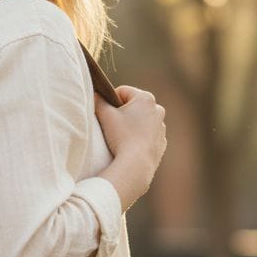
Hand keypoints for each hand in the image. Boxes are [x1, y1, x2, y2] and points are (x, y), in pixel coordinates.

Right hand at [94, 85, 166, 211]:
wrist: (136, 164)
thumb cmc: (121, 136)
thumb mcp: (105, 115)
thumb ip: (98, 101)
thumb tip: (96, 95)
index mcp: (145, 98)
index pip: (122, 91)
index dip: (110, 100)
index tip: (105, 113)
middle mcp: (157, 109)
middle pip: (133, 105)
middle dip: (122, 112)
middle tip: (112, 125)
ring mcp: (161, 127)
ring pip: (141, 120)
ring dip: (131, 125)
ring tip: (121, 137)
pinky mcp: (161, 142)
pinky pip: (147, 135)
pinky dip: (139, 138)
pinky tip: (130, 146)